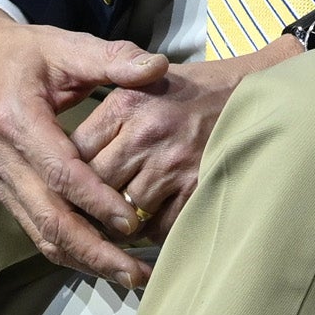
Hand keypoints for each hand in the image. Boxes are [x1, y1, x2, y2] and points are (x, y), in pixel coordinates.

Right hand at [0, 0, 171, 285]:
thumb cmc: (20, 53)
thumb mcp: (64, 45)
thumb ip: (112, 58)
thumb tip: (156, 67)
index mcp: (17, 119)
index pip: (59, 172)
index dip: (95, 199)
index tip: (130, 220)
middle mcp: (3, 158)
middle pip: (48, 218)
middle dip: (94, 250)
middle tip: (135, 270)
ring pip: (40, 233)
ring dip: (83, 259)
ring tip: (126, 274)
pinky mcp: (2, 189)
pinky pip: (34, 229)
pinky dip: (67, 249)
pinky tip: (99, 259)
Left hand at [72, 38, 297, 235]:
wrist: (250, 90)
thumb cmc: (192, 90)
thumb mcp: (142, 84)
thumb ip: (107, 116)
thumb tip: (72, 156)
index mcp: (125, 105)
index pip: (76, 152)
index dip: (66, 174)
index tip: (64, 185)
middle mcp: (144, 135)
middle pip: (96, 185)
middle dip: (87, 203)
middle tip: (83, 214)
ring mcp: (172, 164)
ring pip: (124, 212)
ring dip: (118, 222)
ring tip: (116, 223)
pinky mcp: (197, 187)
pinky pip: (160, 226)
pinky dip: (152, 230)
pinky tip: (151, 222)